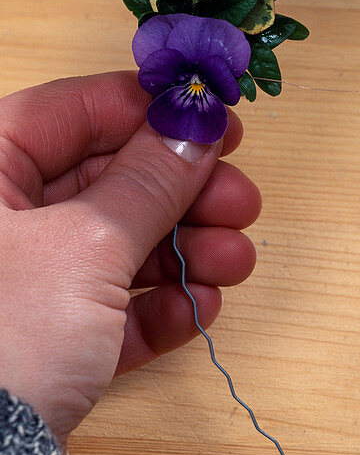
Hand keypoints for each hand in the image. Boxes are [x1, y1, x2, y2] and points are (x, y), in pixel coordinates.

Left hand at [0, 72, 259, 442]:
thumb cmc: (2, 340)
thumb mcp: (89, 244)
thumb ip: (151, 180)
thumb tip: (195, 129)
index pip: (73, 113)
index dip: (151, 112)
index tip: (214, 120)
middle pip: (108, 182)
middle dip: (186, 195)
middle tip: (241, 201)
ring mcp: (18, 285)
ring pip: (118, 246)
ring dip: (189, 251)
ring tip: (236, 263)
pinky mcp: (41, 342)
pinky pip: (111, 307)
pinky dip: (160, 304)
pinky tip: (200, 307)